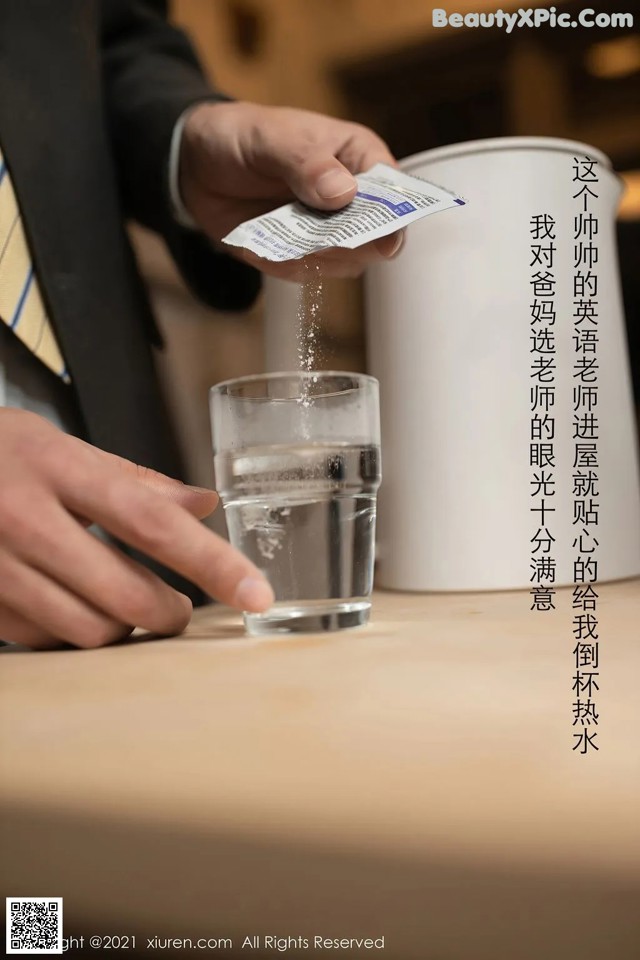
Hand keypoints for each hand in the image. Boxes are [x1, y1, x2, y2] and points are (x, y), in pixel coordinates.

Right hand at [0, 409, 273, 649]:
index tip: (257, 592)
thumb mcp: (64, 447)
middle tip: (179, 606)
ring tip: (127, 606)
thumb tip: (206, 506)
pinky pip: (46, 643)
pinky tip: (72, 607)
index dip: (212, 561)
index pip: (152, 521)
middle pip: (124, 594)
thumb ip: (137, 482)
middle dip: (168, 612)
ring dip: (123, 628)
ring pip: (87, 631)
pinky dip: (74, 635)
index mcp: (57, 467)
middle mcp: (23, 518)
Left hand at [179, 101, 403, 279]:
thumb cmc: (242, 136)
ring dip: (312, 257)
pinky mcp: (302, 255)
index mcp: (360, 158)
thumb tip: (344, 193)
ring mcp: (329, 232)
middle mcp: (353, 200)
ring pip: (343, 263)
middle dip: (346, 244)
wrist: (198, 165)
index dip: (393, 216)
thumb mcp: (270, 139)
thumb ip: (306, 162)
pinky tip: (259, 243)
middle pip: (375, 238)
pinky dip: (281, 264)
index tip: (381, 236)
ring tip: (278, 235)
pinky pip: (304, 274)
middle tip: (315, 240)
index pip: (395, 193)